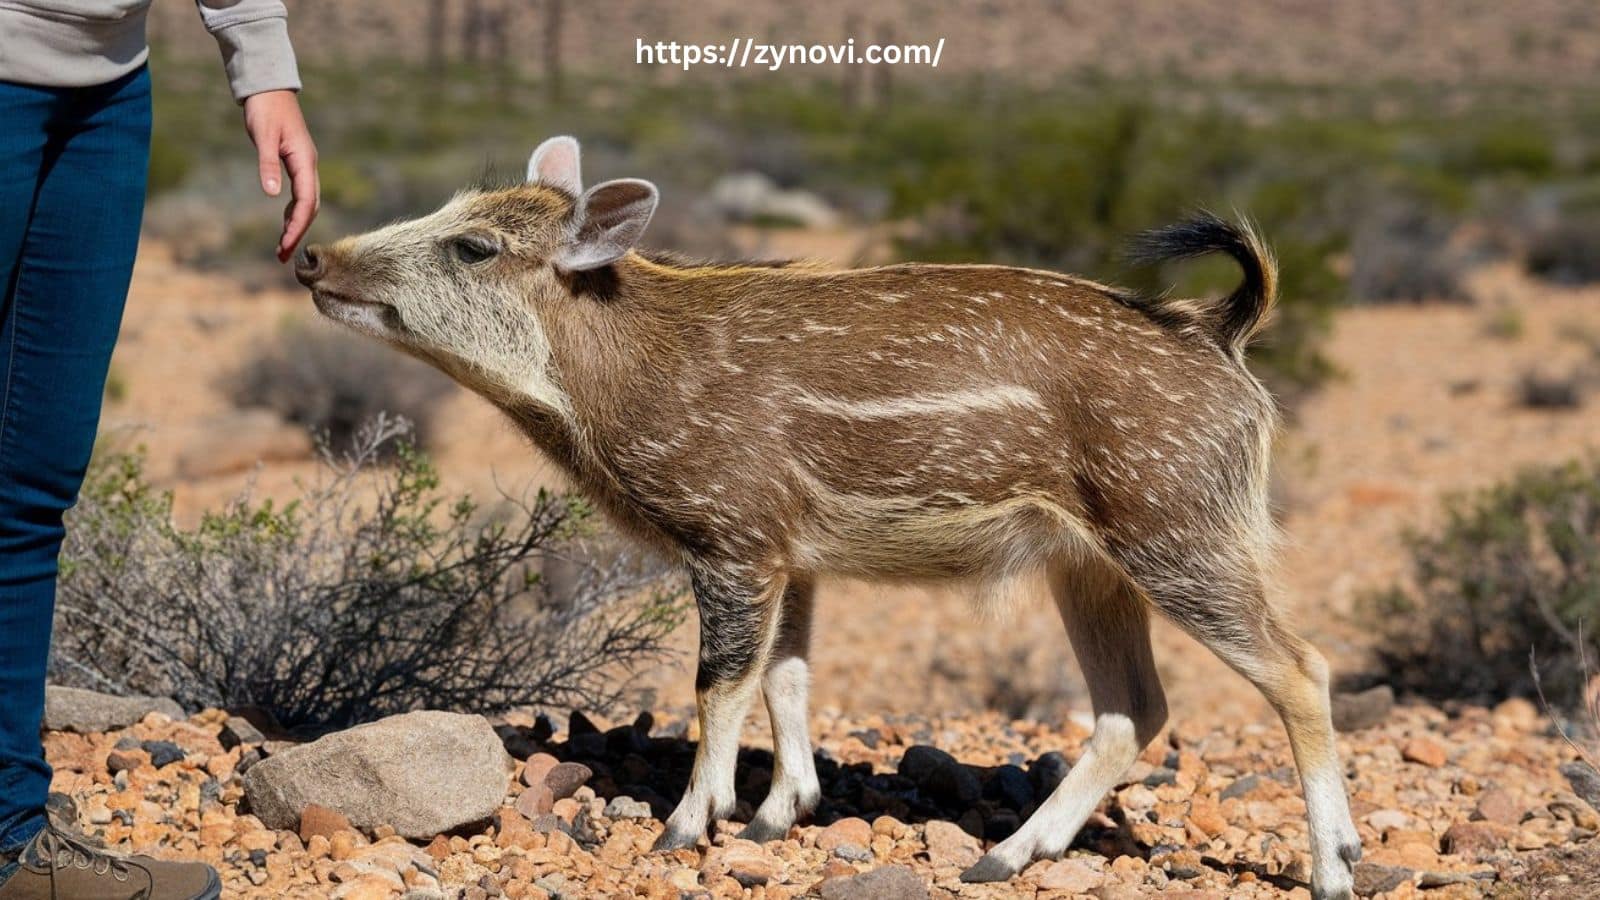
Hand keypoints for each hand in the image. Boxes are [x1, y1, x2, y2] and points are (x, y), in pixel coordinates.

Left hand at [243, 90, 318, 261]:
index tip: (286, 245)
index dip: (297, 225)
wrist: (268, 88)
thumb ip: (268, 164)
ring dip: (296, 226)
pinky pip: (300, 195)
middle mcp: (308, 166)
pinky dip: (293, 212)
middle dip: (298, 233)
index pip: (306, 201)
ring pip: (306, 203)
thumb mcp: (262, 135)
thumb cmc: (265, 109)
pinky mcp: (295, 163)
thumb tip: (271, 194)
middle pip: (310, 207)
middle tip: (282, 257)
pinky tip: (284, 224)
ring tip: (282, 248)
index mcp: (304, 161)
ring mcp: (304, 166)